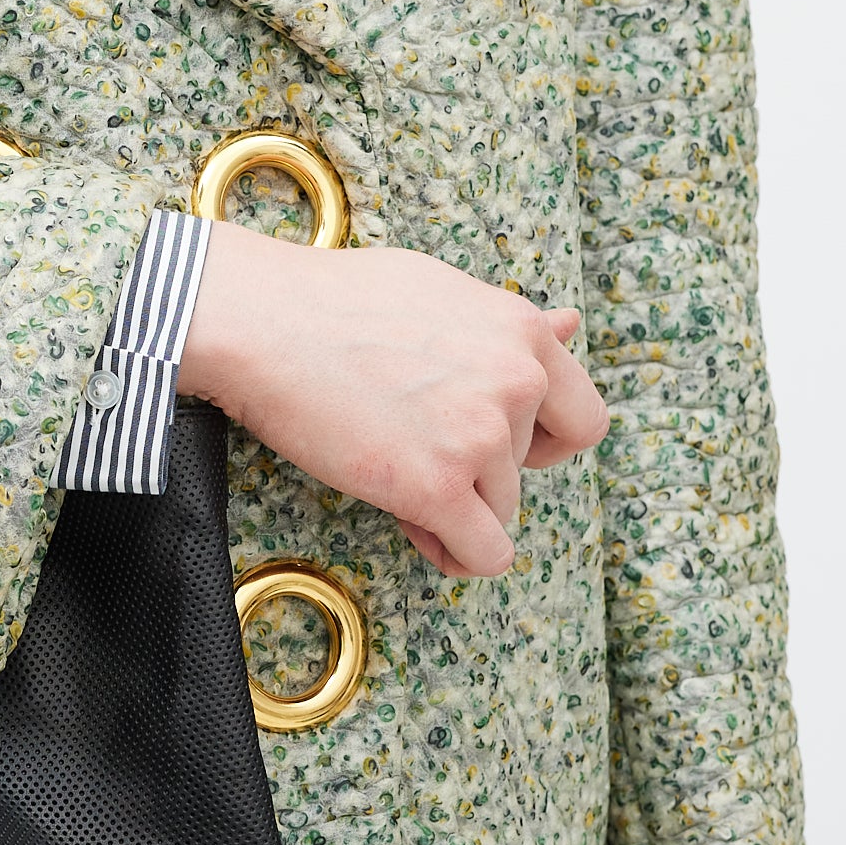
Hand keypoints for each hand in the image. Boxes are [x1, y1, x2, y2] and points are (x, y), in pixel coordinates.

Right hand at [176, 219, 607, 576]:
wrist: (264, 323)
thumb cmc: (336, 300)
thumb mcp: (441, 290)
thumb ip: (508, 325)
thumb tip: (569, 326)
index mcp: (524, 332)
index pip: (582, 416)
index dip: (543, 438)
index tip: (497, 440)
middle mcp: (518, 383)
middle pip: (530, 468)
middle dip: (484, 469)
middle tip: (423, 450)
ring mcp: (481, 437)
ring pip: (500, 510)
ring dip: (454, 504)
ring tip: (392, 470)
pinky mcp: (436, 487)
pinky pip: (484, 554)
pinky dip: (457, 554)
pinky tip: (418, 528)